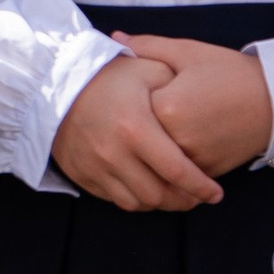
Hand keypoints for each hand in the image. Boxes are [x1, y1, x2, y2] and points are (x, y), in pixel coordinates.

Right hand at [52, 52, 223, 211]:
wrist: (56, 80)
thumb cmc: (110, 74)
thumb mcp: (149, 70)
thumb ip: (179, 89)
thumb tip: (208, 106)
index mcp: (135, 129)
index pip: (177, 171)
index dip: (200, 187)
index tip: (216, 194)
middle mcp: (112, 153)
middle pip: (157, 195)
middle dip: (183, 201)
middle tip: (198, 196)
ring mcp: (93, 166)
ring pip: (135, 202)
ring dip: (159, 203)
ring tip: (174, 193)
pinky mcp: (80, 173)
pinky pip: (112, 198)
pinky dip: (133, 198)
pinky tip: (146, 187)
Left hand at [124, 31, 272, 176]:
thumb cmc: (231, 71)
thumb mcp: (189, 52)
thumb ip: (148, 46)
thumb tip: (114, 39)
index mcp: (167, 106)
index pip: (129, 110)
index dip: (127, 102)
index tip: (130, 95)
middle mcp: (177, 138)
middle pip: (140, 140)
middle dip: (136, 131)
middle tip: (132, 122)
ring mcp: (194, 158)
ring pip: (157, 162)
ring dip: (150, 154)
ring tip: (151, 139)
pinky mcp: (208, 171)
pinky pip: (178, 175)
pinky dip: (172, 167)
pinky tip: (172, 152)